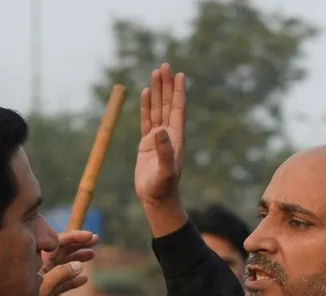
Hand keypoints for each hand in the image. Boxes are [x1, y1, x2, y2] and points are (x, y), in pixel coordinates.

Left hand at [26, 230, 98, 295]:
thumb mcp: (43, 291)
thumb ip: (60, 277)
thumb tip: (79, 266)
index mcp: (36, 264)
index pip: (56, 244)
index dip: (74, 238)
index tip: (89, 236)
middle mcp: (38, 270)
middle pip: (60, 251)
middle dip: (77, 244)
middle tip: (95, 239)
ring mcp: (42, 281)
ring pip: (62, 265)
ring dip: (77, 259)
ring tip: (92, 254)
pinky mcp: (45, 294)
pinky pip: (61, 283)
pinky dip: (73, 279)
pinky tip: (84, 279)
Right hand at [136, 64, 186, 209]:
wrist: (156, 200)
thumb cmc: (163, 187)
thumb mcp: (165, 170)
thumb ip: (164, 151)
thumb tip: (160, 130)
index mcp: (176, 138)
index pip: (178, 109)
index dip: (178, 92)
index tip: (179, 74)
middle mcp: (169, 134)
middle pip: (168, 104)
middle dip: (166, 85)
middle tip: (165, 65)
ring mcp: (158, 138)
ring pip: (157, 109)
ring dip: (156, 91)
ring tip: (155, 72)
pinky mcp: (147, 143)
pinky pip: (146, 119)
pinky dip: (146, 106)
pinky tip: (146, 93)